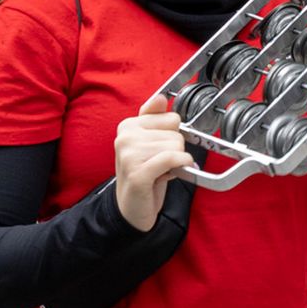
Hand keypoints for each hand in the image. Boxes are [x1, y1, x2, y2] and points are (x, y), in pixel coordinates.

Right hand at [114, 94, 194, 232]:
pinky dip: (180, 166)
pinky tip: (172, 174)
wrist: (132, 209)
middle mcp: (125, 137)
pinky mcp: (138, 173)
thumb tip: (160, 98)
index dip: (172, 137)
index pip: (171, 118)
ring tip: (159, 173)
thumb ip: (154, 119)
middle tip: (159, 165)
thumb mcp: (150, 144)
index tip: (160, 151)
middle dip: (175, 152)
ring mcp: (129, 155)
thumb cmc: (145, 176)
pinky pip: (172, 158)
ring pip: (176, 146)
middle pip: (176, 133)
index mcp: (128, 126)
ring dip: (175, 164)